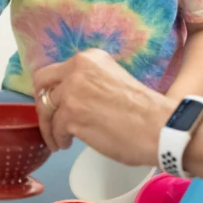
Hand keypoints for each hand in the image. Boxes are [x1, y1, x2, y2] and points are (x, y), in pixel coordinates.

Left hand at [32, 49, 175, 166]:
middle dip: (42, 102)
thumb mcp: (112, 78)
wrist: (161, 128)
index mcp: (88, 58)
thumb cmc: (144, 110)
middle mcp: (76, 69)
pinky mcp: (72, 115)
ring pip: (46, 109)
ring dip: (48, 126)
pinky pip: (55, 128)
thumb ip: (89, 80)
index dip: (52, 88)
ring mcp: (72, 91)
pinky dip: (57, 138)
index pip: (56, 70)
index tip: (55, 101)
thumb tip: (70, 95)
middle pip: (42, 83)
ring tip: (57, 139)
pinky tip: (65, 144)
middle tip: (48, 118)